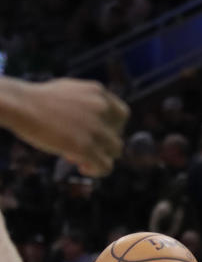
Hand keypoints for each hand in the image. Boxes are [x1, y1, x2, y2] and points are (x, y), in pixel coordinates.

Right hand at [10, 78, 128, 175]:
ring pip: (115, 151)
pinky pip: (105, 166)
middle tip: (80, 144)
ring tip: (78, 157)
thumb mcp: (70, 91)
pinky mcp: (86, 147)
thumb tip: (96, 120)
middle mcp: (102, 109)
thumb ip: (88, 102)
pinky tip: (82, 167)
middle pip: (118, 134)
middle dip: (102, 143)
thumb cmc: (37, 99)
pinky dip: (97, 170)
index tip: (95, 133)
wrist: (19, 105)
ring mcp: (96, 128)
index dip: (111, 127)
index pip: (122, 115)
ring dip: (100, 156)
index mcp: (99, 93)